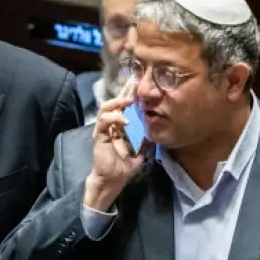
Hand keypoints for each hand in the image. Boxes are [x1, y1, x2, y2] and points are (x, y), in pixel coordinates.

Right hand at [84, 80, 147, 211]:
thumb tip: (159, 129)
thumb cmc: (126, 165)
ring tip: (129, 99)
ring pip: (106, 107)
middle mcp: (112, 124)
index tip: (141, 83)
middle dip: (125, 91)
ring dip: (118, 101)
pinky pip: (104, 121)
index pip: (126, 106)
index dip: (132, 94)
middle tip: (134, 80)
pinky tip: (125, 120)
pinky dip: (115, 118)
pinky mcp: (99, 135)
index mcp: (121, 125)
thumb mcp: (142, 150)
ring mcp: (104, 128)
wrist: (113, 178)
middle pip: (116, 101)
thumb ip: (148, 138)